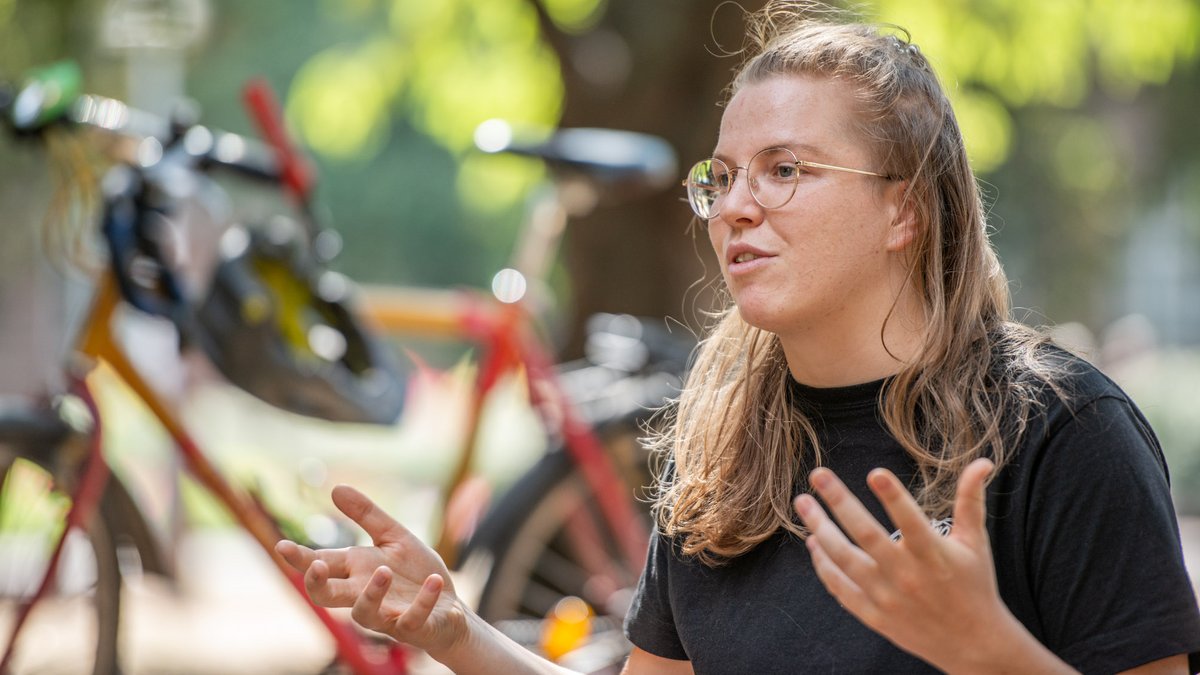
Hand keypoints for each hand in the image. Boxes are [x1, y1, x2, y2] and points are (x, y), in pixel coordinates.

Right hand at [276, 485, 468, 656]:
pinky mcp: (416, 628)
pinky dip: (423, 600)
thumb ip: (367, 516)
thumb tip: (336, 487)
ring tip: (384, 571)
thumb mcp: (394, 537)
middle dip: (318, 584)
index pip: (321, 565)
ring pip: (365, 614)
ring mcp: (388, 615)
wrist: (448, 608)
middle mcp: (364, 596)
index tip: (282, 546)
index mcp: (356, 571)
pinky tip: (435, 581)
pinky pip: (413, 619)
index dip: (300, 558)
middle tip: (317, 567)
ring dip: (372, 593)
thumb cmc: (414, 573)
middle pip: (328, 596)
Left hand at [793, 459, 1060, 671]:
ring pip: (844, 560)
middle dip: (839, 502)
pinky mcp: (874, 616)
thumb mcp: (975, 542)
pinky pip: (840, 588)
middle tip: (818, 474)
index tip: (875, 473)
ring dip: (820, 529)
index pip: (911, 521)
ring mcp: (887, 598)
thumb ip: (971, 501)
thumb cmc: (974, 585)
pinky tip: (813, 543)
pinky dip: (823, 565)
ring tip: (803, 503)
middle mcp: (907, 576)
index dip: (894, 497)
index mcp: (934, 555)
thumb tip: (983, 461)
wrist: (973, 645)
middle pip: (866, 535)